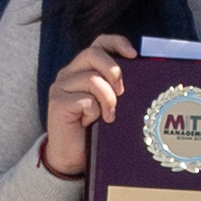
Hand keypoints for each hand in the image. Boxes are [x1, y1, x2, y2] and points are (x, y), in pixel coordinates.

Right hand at [36, 35, 137, 180]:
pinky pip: (84, 101)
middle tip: (121, 93)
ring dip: (107, 100)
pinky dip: (93, 113)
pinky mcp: (57, 103)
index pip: (99, 43)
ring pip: (92, 79)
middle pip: (93, 54)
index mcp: (84, 68)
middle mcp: (70, 73)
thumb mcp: (110, 103)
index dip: (116, 43)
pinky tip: (89, 122)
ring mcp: (61, 87)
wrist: (72, 157)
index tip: (133, 54)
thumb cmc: (94, 129)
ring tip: (108, 116)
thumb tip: (143, 76)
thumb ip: (117, 86)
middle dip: (113, 71)